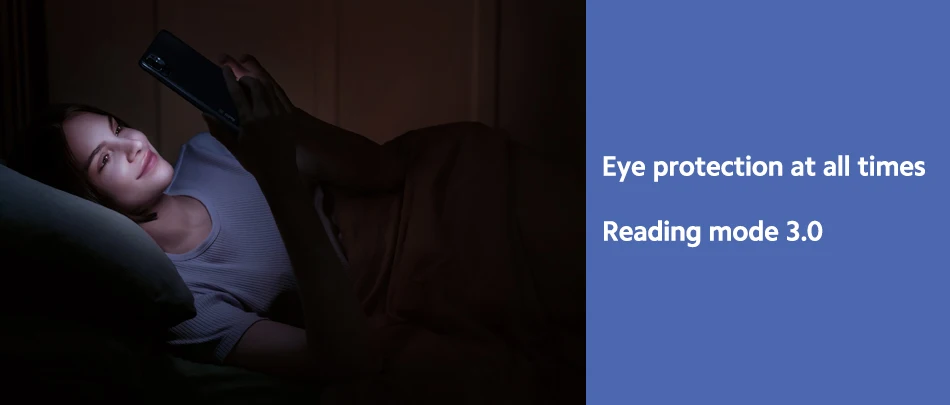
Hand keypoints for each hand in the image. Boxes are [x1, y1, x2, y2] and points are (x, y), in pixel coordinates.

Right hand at [204, 54, 299, 190]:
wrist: (279, 172)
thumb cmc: (254, 161)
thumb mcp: (233, 147)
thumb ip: (218, 129)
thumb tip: (205, 113)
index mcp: (249, 120)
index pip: (237, 93)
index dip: (230, 78)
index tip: (225, 69)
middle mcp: (265, 113)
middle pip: (255, 85)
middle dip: (246, 78)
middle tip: (240, 81)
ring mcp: (279, 113)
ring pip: (269, 88)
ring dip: (259, 82)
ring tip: (252, 83)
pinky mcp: (289, 116)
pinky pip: (281, 96)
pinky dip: (272, 89)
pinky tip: (267, 89)